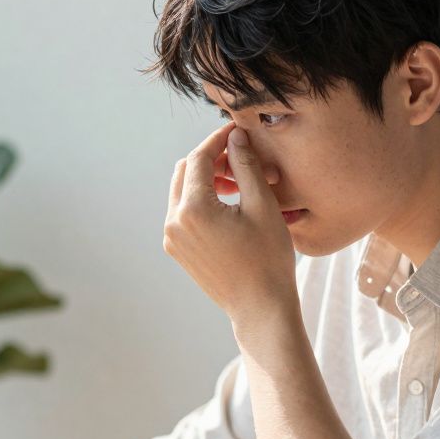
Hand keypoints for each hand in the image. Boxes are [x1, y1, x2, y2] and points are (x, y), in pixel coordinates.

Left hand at [163, 123, 297, 325]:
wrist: (259, 307)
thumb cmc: (267, 259)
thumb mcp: (261, 206)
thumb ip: (245, 166)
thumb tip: (235, 137)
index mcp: (192, 209)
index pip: (199, 158)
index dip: (219, 139)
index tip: (238, 131)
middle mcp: (174, 222)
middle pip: (185, 171)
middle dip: (211, 159)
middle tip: (241, 160)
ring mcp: (172, 238)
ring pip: (182, 191)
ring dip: (206, 180)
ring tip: (240, 184)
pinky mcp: (177, 250)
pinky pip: (183, 213)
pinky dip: (201, 201)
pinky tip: (230, 205)